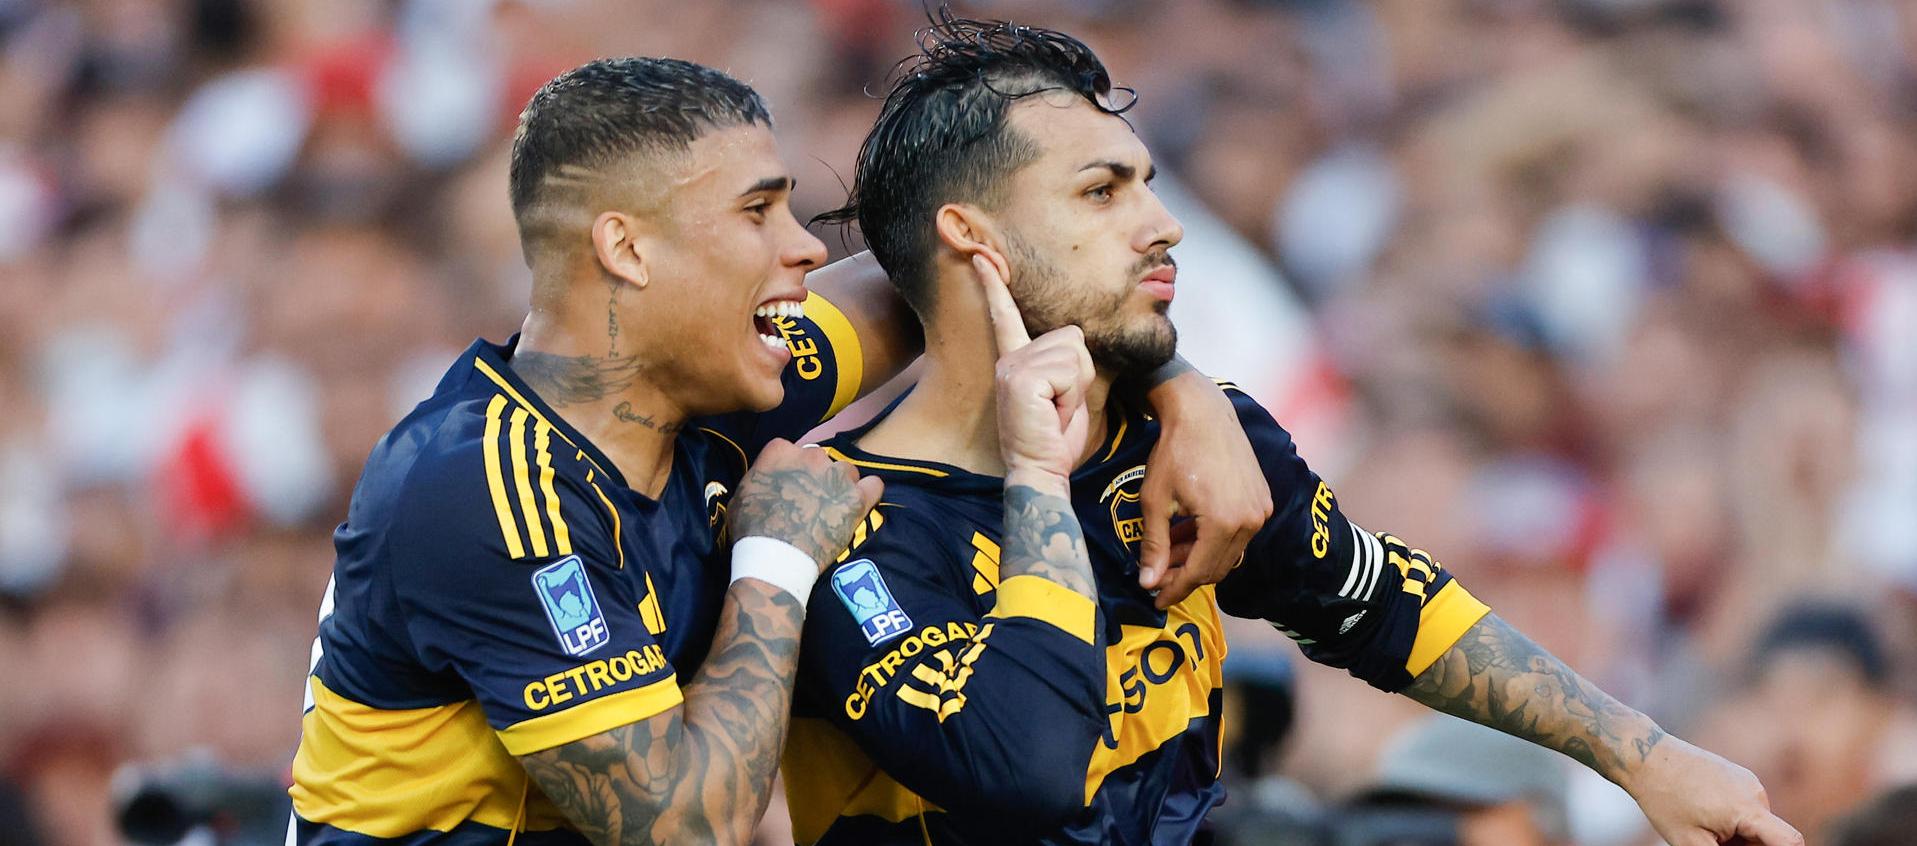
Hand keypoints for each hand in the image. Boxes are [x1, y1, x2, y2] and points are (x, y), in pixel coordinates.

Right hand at [728, 439, 883, 570]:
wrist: (775, 558)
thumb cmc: (751, 530)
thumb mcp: (742, 494)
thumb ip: (761, 476)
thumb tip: (769, 476)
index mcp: (780, 451)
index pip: (790, 450)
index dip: (790, 469)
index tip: (787, 485)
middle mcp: (811, 457)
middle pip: (819, 459)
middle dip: (815, 476)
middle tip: (809, 500)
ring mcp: (837, 477)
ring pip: (846, 471)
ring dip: (840, 485)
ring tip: (832, 507)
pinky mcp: (857, 499)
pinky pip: (874, 485)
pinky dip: (868, 493)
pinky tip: (858, 504)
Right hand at [974, 252, 1093, 484]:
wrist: (1040, 471)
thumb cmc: (1054, 438)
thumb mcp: (1063, 393)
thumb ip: (1065, 363)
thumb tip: (1074, 338)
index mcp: (1015, 359)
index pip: (1005, 315)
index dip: (994, 284)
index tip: (981, 256)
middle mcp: (1009, 357)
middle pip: (1072, 337)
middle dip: (1080, 373)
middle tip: (1060, 406)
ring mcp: (1012, 366)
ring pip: (1075, 352)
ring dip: (1077, 386)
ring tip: (1057, 409)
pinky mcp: (1021, 377)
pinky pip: (1070, 369)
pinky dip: (1072, 394)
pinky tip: (1053, 412)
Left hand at [1137, 377, 1272, 608]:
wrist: (1202, 412)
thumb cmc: (1174, 452)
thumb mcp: (1155, 500)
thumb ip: (1153, 545)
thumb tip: (1148, 583)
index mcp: (1224, 523)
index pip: (1198, 572)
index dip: (1174, 589)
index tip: (1155, 600)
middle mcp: (1250, 521)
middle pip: (1216, 567)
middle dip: (1185, 575)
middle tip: (1157, 576)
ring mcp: (1260, 510)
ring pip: (1227, 552)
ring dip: (1198, 557)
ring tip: (1168, 552)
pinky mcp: (1262, 499)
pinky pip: (1237, 534)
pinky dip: (1212, 540)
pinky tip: (1187, 534)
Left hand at [1627, 735, 1802, 845]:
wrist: (1645, 756)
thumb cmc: (1664, 800)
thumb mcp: (1690, 842)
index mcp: (1748, 809)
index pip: (1790, 841)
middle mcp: (1755, 792)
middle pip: (1767, 837)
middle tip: (1711, 841)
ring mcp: (1748, 781)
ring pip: (1755, 824)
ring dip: (1738, 836)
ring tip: (1702, 826)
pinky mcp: (1738, 776)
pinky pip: (1746, 808)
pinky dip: (1733, 820)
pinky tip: (1703, 813)